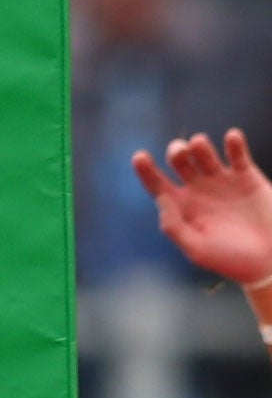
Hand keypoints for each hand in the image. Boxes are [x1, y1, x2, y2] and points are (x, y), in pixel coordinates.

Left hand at [132, 128, 271, 285]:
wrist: (269, 260)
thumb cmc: (230, 260)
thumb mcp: (197, 249)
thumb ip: (174, 226)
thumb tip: (161, 198)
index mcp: (181, 207)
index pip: (157, 184)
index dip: (146, 170)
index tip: (139, 157)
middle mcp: (198, 191)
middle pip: (180, 162)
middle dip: (176, 152)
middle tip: (179, 152)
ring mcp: (222, 182)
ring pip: (204, 154)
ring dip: (199, 145)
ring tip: (198, 144)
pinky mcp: (247, 178)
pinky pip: (238, 155)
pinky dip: (235, 144)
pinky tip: (232, 136)